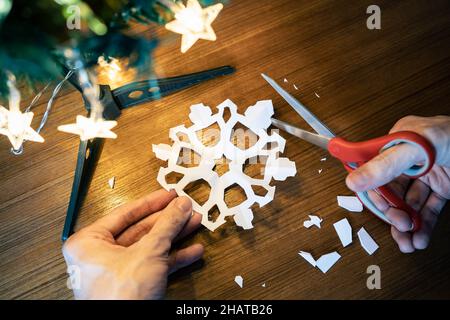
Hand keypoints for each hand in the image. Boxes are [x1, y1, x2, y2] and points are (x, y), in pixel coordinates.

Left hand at [62, 189, 203, 298]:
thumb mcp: (148, 252)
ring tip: (194, 224)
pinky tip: (192, 251)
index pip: (124, 213)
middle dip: (168, 220)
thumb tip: (180, 206)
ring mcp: (117, 272)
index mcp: (89, 243)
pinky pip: (155, 265)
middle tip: (185, 209)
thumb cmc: (120, 296)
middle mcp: (100, 256)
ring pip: (150, 247)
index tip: (169, 195)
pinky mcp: (132, 285)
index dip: (151, 202)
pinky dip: (174, 258)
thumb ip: (166, 225)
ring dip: (175, 237)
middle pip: (141, 230)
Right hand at [346, 116, 449, 252]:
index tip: (381, 209)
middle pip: (391, 192)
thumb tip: (354, 181)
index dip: (374, 193)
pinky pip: (429, 209)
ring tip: (408, 241)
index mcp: (398, 144)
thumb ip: (385, 164)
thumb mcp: (418, 148)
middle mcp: (410, 161)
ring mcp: (427, 175)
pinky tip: (420, 237)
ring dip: (407, 225)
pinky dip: (424, 225)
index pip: (374, 172)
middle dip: (394, 213)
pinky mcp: (443, 188)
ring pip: (409, 204)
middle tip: (401, 226)